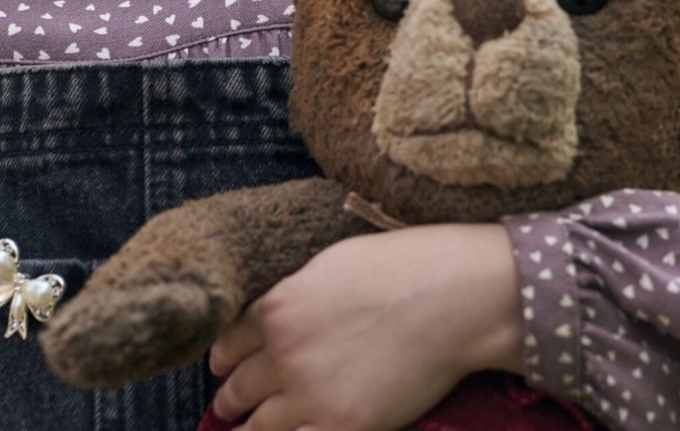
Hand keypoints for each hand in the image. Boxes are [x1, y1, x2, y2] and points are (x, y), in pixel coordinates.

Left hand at [208, 222, 525, 430]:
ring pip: (257, 428)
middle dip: (230, 400)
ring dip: (251, 429)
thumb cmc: (404, 268)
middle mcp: (283, 354)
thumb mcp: (330, 266)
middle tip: (228, 407)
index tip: (224, 368)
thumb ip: (294, 297)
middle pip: (236, 389)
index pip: (227, 345)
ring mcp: (310, 395)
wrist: (455, 298)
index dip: (224, 360)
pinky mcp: (342, 425)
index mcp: (276, 309)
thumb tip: (278, 317)